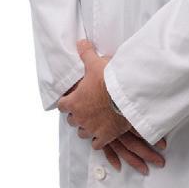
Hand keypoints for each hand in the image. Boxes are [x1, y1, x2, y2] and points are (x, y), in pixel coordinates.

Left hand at [59, 40, 167, 174]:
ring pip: (82, 133)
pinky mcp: (105, 136)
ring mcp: (92, 129)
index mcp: (74, 102)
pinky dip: (98, 140)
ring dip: (86, 128)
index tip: (72, 99)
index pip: (61, 105)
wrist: (126, 96)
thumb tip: (80, 42)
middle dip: (76, 115)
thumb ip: (86, 53)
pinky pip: (97, 144)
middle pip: (71, 120)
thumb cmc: (109, 80)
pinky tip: (102, 134)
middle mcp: (80, 118)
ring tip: (93, 121)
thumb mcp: (95, 63)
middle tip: (85, 108)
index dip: (66, 102)